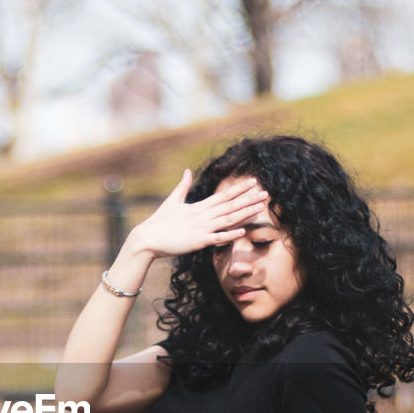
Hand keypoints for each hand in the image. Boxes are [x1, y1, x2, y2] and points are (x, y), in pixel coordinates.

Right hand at [129, 170, 268, 257]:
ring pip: (228, 219)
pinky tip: (243, 231)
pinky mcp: (198, 241)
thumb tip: (187, 170)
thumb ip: (183, 186)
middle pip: (230, 205)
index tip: (253, 182)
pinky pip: (217, 238)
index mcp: (199, 206)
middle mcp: (203, 215)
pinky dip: (230, 234)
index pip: (224, 195)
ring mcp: (202, 228)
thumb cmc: (159, 222)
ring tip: (260, 208)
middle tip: (266, 193)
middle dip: (249, 199)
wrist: (147, 238)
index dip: (239, 188)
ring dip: (245, 213)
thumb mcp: (172, 201)